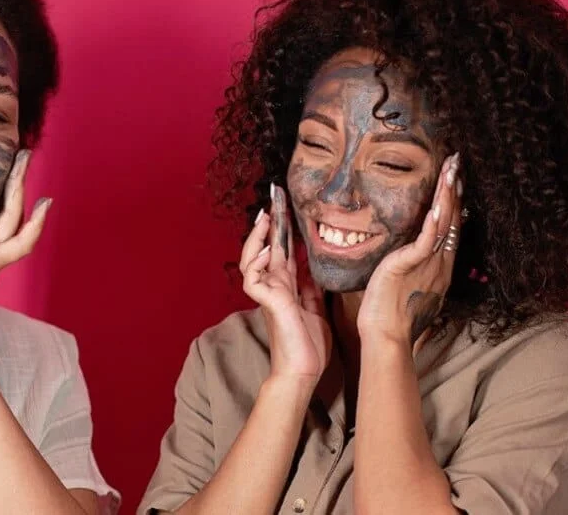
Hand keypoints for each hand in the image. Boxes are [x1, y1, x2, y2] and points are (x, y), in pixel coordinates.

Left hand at [0, 149, 51, 343]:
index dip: (1, 192)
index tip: (4, 170)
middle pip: (9, 208)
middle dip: (16, 179)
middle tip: (23, 152)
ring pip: (15, 215)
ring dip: (23, 187)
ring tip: (28, 161)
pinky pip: (19, 242)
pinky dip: (34, 225)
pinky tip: (43, 205)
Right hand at [240, 184, 331, 384]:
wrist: (303, 372)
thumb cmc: (308, 346)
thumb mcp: (317, 309)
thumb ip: (313, 288)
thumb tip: (315, 268)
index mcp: (287, 287)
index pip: (283, 250)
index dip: (284, 228)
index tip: (286, 206)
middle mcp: (274, 287)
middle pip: (266, 247)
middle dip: (269, 222)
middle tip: (274, 196)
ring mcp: (268, 294)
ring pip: (251, 259)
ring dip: (257, 238)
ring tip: (265, 219)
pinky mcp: (269, 304)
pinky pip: (253, 279)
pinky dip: (257, 264)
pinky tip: (265, 253)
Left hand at [358, 153, 463, 344]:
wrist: (386, 335)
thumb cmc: (392, 314)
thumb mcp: (408, 283)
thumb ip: (413, 265)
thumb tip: (409, 252)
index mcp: (440, 266)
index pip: (450, 226)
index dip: (454, 200)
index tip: (455, 177)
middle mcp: (440, 262)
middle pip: (452, 219)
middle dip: (454, 189)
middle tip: (457, 162)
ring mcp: (428, 264)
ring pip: (442, 224)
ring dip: (447, 196)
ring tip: (451, 171)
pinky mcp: (410, 266)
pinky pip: (426, 242)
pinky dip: (432, 224)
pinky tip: (436, 207)